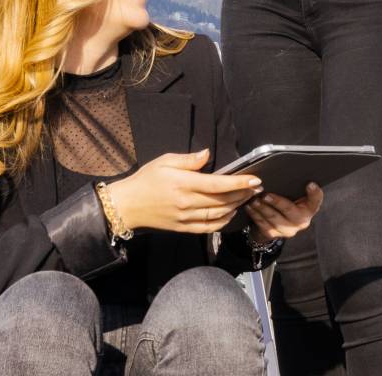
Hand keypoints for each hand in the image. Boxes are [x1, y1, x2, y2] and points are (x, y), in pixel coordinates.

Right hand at [104, 149, 260, 233]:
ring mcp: (185, 217)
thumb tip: (207, 154)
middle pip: (222, 200)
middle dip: (242, 194)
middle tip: (255, 188)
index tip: (255, 179)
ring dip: (236, 206)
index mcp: (183, 184)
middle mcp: (187, 202)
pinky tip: (230, 213)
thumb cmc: (146, 180)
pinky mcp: (182, 228)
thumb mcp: (164, 161)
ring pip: (218, 214)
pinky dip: (222, 222)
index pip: (218, 184)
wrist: (126, 206)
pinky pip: (207, 227)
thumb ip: (188, 160)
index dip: (239, 183)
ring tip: (246, 198)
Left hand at [243, 182, 323, 241]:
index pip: (316, 200)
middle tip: (266, 195)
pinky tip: (250, 207)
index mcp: (309, 209)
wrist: (277, 224)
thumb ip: (298, 188)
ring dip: (262, 208)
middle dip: (277, 202)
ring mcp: (288, 230)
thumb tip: (297, 173)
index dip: (314, 193)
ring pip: (273, 219)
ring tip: (254, 200)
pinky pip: (263, 225)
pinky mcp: (275, 234)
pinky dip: (255, 215)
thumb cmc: (288, 204)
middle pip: (289, 210)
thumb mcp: (296, 196)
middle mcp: (301, 221)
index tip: (310, 184)